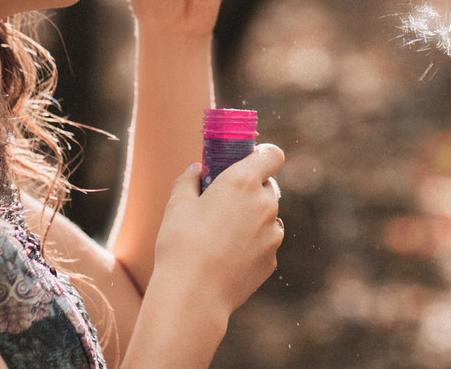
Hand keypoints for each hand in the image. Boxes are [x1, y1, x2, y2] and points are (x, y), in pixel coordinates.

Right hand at [151, 145, 285, 317]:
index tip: (246, 162)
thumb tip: (196, 170)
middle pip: (267, 186)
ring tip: (221, 235)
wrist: (194, 295)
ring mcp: (273, 234)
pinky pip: (265, 243)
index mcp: (242, 182)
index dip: (262, 156)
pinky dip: (252, 245)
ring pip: (268, 216)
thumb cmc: (181, 244)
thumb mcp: (177, 205)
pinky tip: (227, 257)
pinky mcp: (272, 260)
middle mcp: (264, 204)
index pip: (272, 155)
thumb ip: (189, 181)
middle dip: (250, 190)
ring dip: (252, 219)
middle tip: (223, 201)